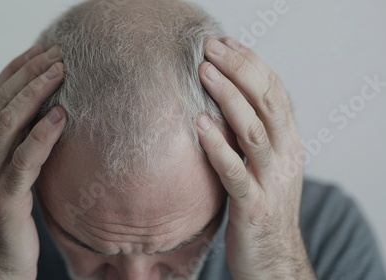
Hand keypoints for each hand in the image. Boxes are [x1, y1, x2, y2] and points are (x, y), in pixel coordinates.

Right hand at [0, 45, 65, 278]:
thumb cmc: (10, 220)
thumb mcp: (10, 176)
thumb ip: (20, 148)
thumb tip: (51, 117)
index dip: (15, 72)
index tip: (40, 51)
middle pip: (0, 104)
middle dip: (28, 74)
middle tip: (55, 53)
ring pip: (7, 124)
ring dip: (34, 94)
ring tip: (59, 72)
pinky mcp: (3, 199)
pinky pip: (24, 160)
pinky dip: (42, 135)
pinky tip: (61, 117)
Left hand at [196, 38, 314, 278]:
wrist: (274, 259)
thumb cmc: (261, 207)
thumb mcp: (264, 164)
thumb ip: (252, 135)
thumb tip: (226, 100)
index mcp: (288, 142)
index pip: (275, 92)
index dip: (252, 64)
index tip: (225, 44)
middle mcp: (285, 155)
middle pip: (268, 102)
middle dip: (240, 70)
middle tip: (211, 48)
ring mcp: (271, 180)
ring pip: (253, 130)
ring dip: (228, 97)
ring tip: (203, 72)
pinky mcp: (253, 206)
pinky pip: (235, 171)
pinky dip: (217, 145)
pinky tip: (199, 124)